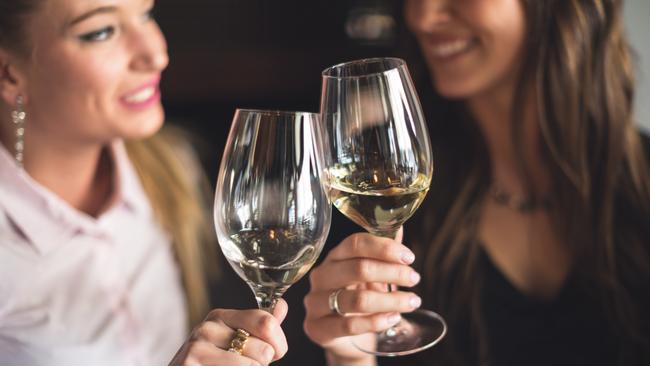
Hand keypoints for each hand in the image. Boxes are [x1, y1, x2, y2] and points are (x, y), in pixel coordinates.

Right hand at [169, 299, 287, 365]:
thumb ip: (259, 326)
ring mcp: (196, 348)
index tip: (272, 355)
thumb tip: (282, 305)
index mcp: (220, 316)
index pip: (267, 323)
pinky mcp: (189, 365)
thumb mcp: (234, 342)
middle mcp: (207, 328)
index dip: (279, 345)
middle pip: (264, 350)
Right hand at [303, 229, 421, 362]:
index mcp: (334, 257)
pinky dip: (377, 321)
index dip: (384, 248)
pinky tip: (394, 318)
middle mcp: (321, 277)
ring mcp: (315, 303)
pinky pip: (350, 325)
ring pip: (357, 300)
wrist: (345, 339)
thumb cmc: (359, 299)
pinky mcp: (317, 329)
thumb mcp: (372, 276)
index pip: (355, 244)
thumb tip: (398, 227)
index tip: (409, 257)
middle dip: (392, 272)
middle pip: (358, 268)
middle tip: (415, 278)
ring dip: (391, 300)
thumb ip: (382, 254)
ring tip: (412, 302)